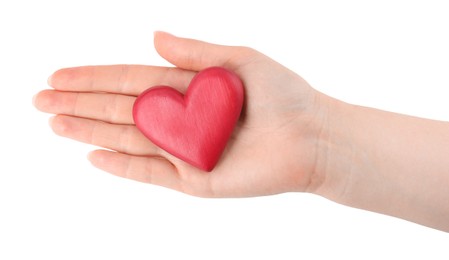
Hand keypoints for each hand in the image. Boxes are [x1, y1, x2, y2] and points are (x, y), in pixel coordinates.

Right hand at [34, 32, 327, 197]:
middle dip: (80, 103)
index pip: (130, 80)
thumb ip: (195, 52)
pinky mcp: (194, 179)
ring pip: (128, 138)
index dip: (94, 77)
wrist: (312, 137)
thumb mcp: (239, 59)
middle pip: (120, 109)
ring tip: (55, 122)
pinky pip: (151, 171)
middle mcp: (180, 119)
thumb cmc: (283, 95)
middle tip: (40, 99)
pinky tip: (93, 154)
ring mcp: (184, 150)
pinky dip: (122, 164)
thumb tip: (153, 37)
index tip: (59, 75)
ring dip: (90, 130)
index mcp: (188, 88)